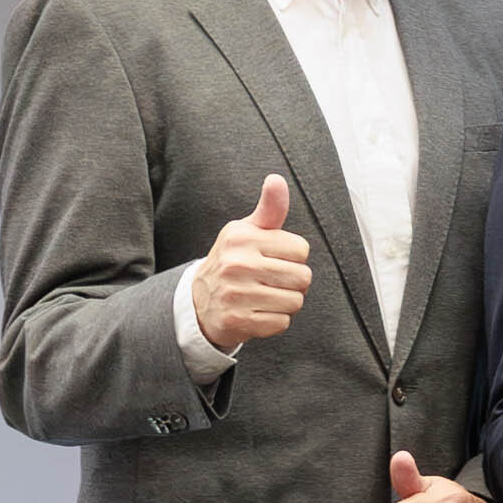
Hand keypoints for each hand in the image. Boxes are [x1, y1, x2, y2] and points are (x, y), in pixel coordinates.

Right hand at [197, 173, 311, 350]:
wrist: (199, 301)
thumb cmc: (234, 261)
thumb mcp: (247, 231)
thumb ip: (269, 209)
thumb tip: (277, 179)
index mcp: (242, 238)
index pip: (301, 249)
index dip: (292, 257)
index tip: (273, 259)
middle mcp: (236, 264)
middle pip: (303, 277)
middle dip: (293, 282)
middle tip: (271, 281)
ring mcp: (235, 294)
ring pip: (295, 302)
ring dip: (285, 303)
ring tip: (264, 296)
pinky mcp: (237, 321)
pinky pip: (281, 323)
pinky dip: (275, 321)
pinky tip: (257, 312)